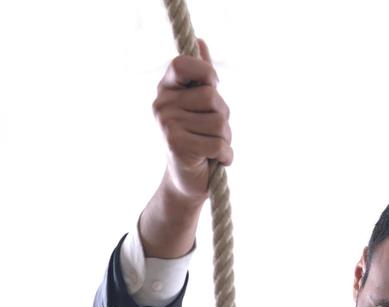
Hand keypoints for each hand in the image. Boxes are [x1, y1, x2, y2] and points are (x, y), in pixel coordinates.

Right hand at [152, 38, 232, 201]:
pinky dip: (226, 156)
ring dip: (226, 139)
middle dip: (224, 116)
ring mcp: (167, 125)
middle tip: (215, 131)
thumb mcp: (200, 106)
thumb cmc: (198, 139)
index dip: (205, 72)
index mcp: (166, 90)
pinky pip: (218, 144)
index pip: (183, 63)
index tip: (213, 86)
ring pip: (219, 122)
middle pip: (211, 96)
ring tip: (213, 147)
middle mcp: (162, 105)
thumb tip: (200, 42)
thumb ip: (200, 77)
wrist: (186, 182)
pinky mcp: (177, 146)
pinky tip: (218, 161)